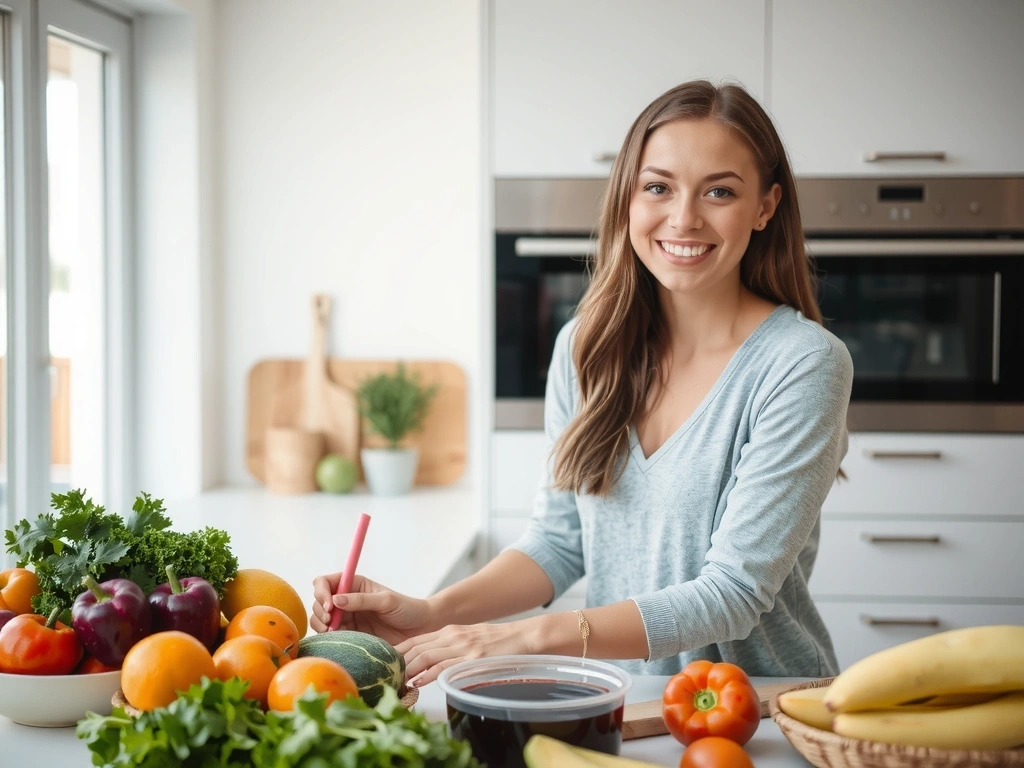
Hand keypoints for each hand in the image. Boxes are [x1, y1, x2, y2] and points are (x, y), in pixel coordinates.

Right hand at [309, 572, 434, 646]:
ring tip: (332, 631)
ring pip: (320, 619)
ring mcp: (347, 618)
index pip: (325, 582)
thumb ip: (361, 600)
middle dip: (320, 611)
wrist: (420, 630)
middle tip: (331, 622)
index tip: (330, 606)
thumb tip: (335, 600)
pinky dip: (328, 638)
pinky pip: (330, 636)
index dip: (322, 592)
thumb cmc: (407, 609)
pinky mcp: (350, 635)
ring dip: (320, 625)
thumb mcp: (386, 601)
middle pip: (318, 601)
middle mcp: (347, 600)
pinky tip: (336, 640)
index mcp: (354, 585)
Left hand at [397, 621, 532, 686]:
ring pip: (426, 656)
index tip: (384, 663)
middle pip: (415, 647)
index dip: (397, 652)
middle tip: (384, 674)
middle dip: (397, 661)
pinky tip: (417, 682)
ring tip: (395, 680)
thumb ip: (450, 648)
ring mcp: (461, 646)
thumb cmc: (497, 642)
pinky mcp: (472, 658)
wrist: (522, 636)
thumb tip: (431, 666)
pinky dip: (428, 675)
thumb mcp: (468, 639)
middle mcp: (451, 635)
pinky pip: (444, 666)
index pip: (415, 641)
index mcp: (449, 631)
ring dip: (408, 669)